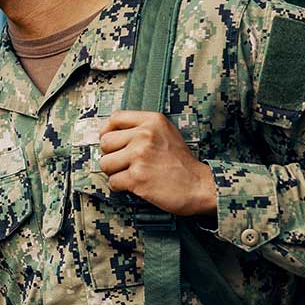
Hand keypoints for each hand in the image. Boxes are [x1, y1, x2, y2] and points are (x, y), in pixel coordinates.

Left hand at [98, 110, 216, 216]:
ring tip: (131, 173)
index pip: (115, 118)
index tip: (111, 143)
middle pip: (105, 142)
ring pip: (105, 163)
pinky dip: (120, 186)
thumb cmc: (182, 162)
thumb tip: (109, 133)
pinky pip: (112, 181)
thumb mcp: (166, 133)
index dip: (108, 132)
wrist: (199, 186)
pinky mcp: (137, 177)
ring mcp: (140, 156)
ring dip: (114, 172)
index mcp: (152, 121)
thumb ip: (141, 128)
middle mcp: (145, 135)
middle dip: (111, 155)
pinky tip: (135, 184)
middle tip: (126, 163)